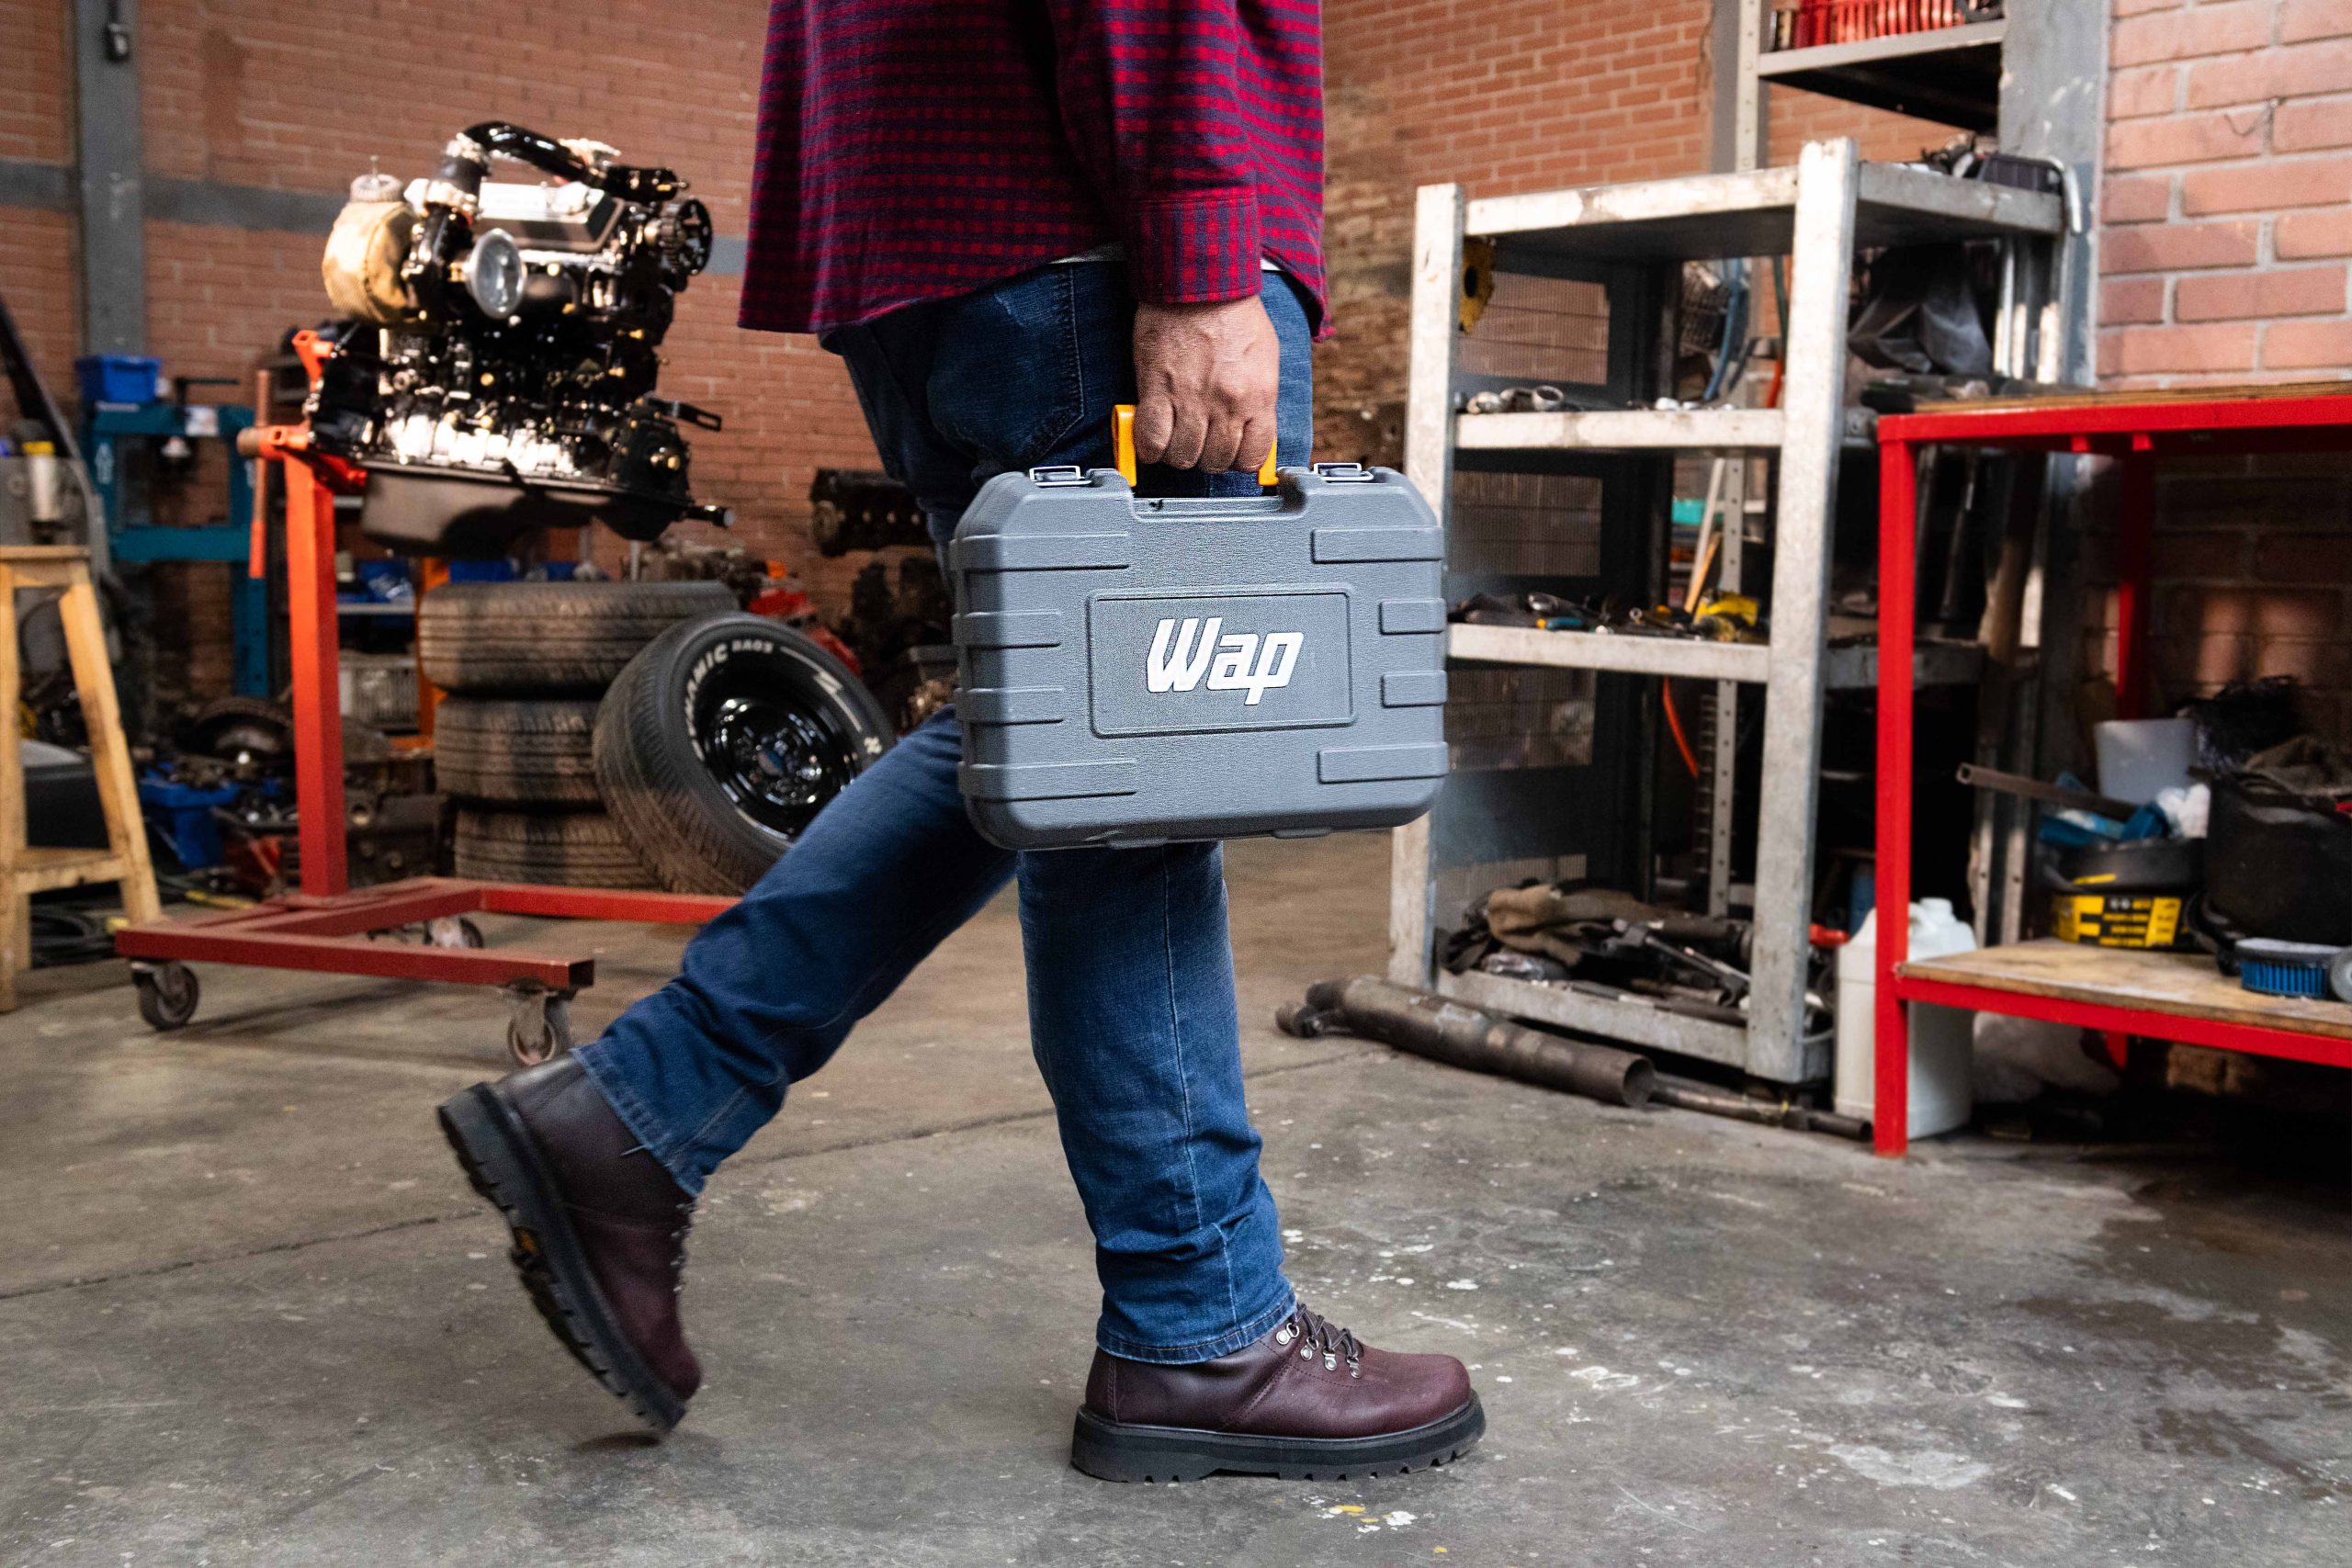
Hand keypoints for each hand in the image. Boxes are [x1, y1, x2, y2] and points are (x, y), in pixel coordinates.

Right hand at [1131, 295, 1279, 474]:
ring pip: (1182, 457)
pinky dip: (1148, 448)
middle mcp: (1227, 404)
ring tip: (1174, 438)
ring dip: (1176, 453)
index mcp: (1258, 396)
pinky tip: (1150, 440)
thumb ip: (1260, 399)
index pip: (1251, 457)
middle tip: (1199, 442)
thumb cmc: (1233, 314)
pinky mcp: (1158, 390)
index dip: (1237, 460)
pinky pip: (1151, 441)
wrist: (1198, 283)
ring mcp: (1191, 400)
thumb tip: (1252, 430)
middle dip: (1205, 457)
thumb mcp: (1264, 359)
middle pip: (1214, 461)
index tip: (1229, 453)